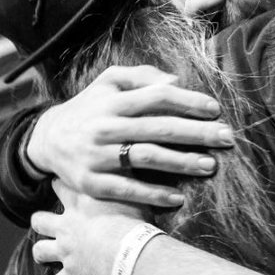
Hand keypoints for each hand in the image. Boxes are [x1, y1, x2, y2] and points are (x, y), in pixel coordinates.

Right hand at [27, 65, 234, 208]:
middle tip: (227, 138)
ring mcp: (97, 156)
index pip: (157, 97)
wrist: (47, 140)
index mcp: (113, 101)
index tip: (215, 109)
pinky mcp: (92, 183)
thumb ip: (141, 77)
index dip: (188, 102)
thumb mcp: (108, 83)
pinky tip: (178, 197)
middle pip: (158, 128)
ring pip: (146, 158)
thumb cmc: (90, 108)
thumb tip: (176, 81)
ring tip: (210, 165)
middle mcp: (105, 126)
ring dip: (181, 163)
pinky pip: (127, 190)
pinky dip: (153, 194)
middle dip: (196, 133)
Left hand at [31, 182, 147, 274]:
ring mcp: (66, 251)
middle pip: (39, 220)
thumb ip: (126, 186)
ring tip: (47, 255)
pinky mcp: (72, 274)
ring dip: (43, 253)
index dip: (60, 185)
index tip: (64, 185)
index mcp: (81, 203)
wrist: (134, 255)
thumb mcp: (134, 196)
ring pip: (40, 251)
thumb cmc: (137, 223)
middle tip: (51, 223)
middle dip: (42, 221)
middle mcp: (68, 226)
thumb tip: (132, 168)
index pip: (59, 186)